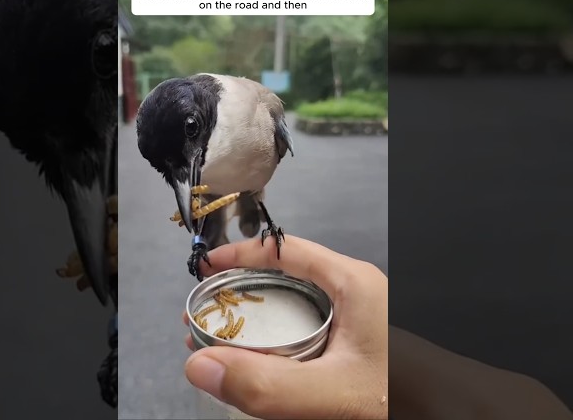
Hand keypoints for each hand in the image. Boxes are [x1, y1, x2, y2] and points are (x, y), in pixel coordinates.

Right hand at [182, 235, 387, 419]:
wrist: (453, 414)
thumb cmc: (403, 396)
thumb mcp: (334, 392)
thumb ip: (268, 385)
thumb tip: (199, 366)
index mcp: (350, 281)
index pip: (283, 249)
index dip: (239, 254)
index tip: (205, 268)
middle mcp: (352, 291)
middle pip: (284, 277)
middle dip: (240, 293)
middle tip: (206, 314)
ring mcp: (355, 316)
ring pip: (294, 307)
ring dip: (257, 320)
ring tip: (224, 340)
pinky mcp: (355, 341)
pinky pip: (307, 331)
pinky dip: (277, 341)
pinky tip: (261, 364)